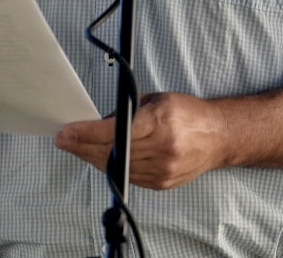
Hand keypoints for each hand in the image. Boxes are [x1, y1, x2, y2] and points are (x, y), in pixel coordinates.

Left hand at [55, 92, 226, 189]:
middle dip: (82, 146)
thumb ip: (128, 110)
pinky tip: (100, 157)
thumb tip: (98, 121)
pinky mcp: (161, 182)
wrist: (218, 137)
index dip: (85, 133)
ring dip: (93, 158)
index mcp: (160, 121)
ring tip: (78, 147)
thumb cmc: (188, 114)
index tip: (67, 132)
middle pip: (110, 152)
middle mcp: (161, 148)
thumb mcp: (156, 100)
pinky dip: (112, 167)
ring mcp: (162, 169)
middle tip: (64, 140)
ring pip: (116, 167)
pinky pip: (127, 177)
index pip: (113, 131)